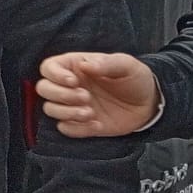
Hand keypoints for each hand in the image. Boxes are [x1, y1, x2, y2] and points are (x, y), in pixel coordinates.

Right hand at [35, 52, 158, 136]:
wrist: (149, 104)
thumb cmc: (135, 79)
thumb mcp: (126, 65)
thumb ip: (106, 63)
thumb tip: (83, 64)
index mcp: (74, 67)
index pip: (48, 68)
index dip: (55, 75)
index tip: (74, 81)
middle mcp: (68, 86)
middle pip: (43, 89)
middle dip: (61, 95)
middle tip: (86, 97)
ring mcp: (72, 106)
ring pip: (50, 109)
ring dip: (67, 112)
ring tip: (90, 113)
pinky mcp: (79, 124)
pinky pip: (65, 128)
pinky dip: (77, 128)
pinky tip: (97, 125)